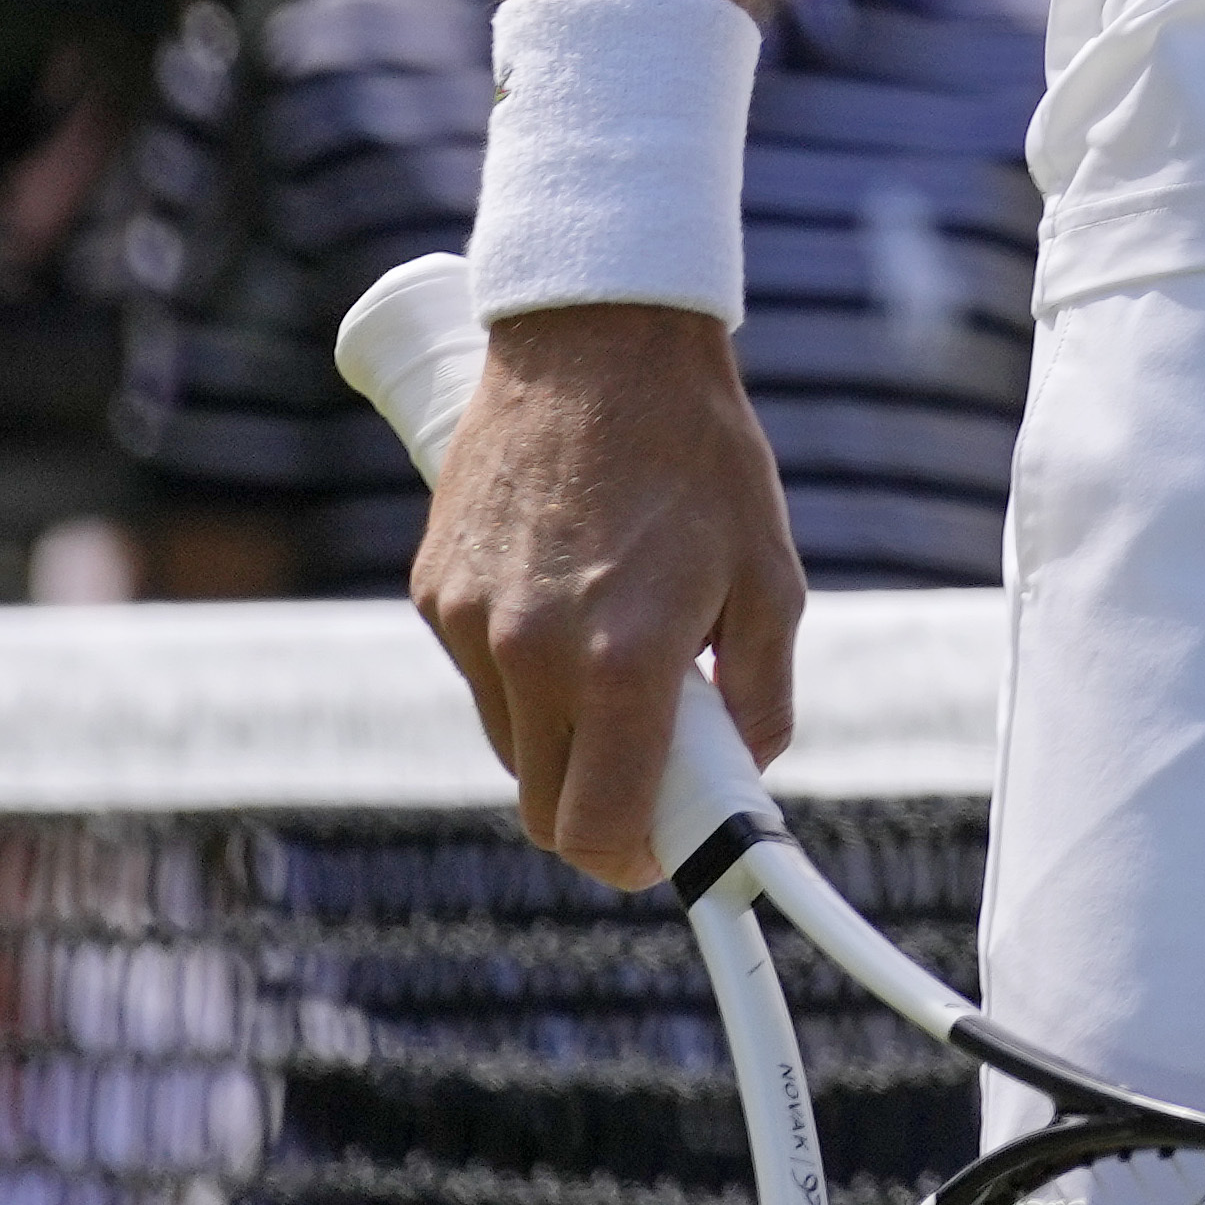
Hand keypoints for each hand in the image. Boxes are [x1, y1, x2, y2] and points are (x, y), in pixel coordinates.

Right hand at [411, 301, 805, 886]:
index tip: (662, 852)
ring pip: (510, 742)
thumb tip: (743, 771)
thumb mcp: (771, 575)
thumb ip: (762, 695)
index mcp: (621, 663)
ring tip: (621, 649)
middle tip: (658, 758)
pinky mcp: (433, 590)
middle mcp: (530, 656)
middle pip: (546, 803)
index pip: (600, 828)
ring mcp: (470, 624)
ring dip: (563, 733)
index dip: (634, 861)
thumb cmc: (702, 456)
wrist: (600, 342)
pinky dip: (523, 670)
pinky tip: (569, 599)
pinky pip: (480, 673)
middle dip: (601, 804)